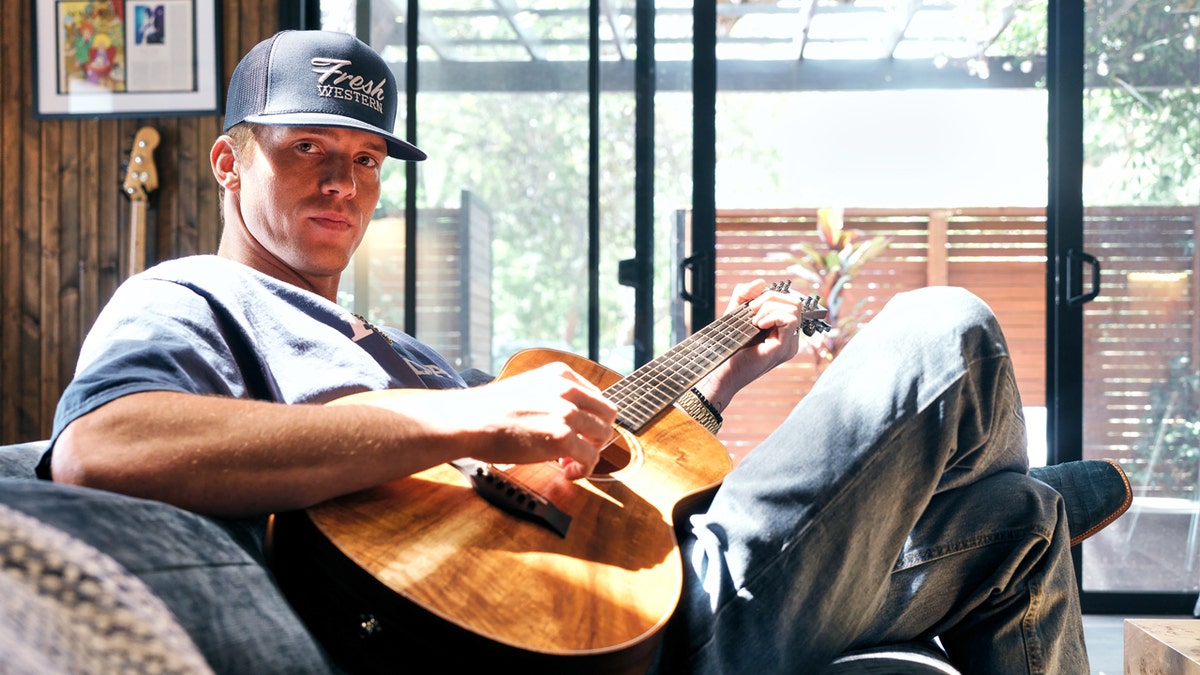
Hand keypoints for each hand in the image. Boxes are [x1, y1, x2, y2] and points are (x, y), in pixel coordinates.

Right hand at [453, 362, 617, 479]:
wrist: (470, 420)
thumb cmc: (491, 410)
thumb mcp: (529, 387)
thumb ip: (553, 396)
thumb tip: (571, 419)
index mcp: (560, 373)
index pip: (596, 396)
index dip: (590, 418)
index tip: (579, 433)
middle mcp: (568, 388)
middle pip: (607, 413)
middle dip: (596, 433)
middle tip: (579, 448)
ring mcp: (567, 412)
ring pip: (603, 435)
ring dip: (591, 452)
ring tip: (570, 463)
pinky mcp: (563, 437)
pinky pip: (591, 457)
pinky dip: (584, 469)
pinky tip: (567, 472)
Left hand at [698, 279, 806, 411]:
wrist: (722, 374)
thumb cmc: (729, 348)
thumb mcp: (735, 315)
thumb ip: (744, 296)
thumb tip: (761, 282)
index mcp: (783, 331)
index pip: (790, 302)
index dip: (771, 296)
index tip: (750, 306)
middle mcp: (790, 338)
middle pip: (795, 301)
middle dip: (770, 298)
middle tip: (751, 311)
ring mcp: (789, 345)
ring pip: (794, 307)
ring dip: (769, 307)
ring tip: (753, 320)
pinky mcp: (783, 349)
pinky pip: (790, 319)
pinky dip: (772, 315)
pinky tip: (757, 324)